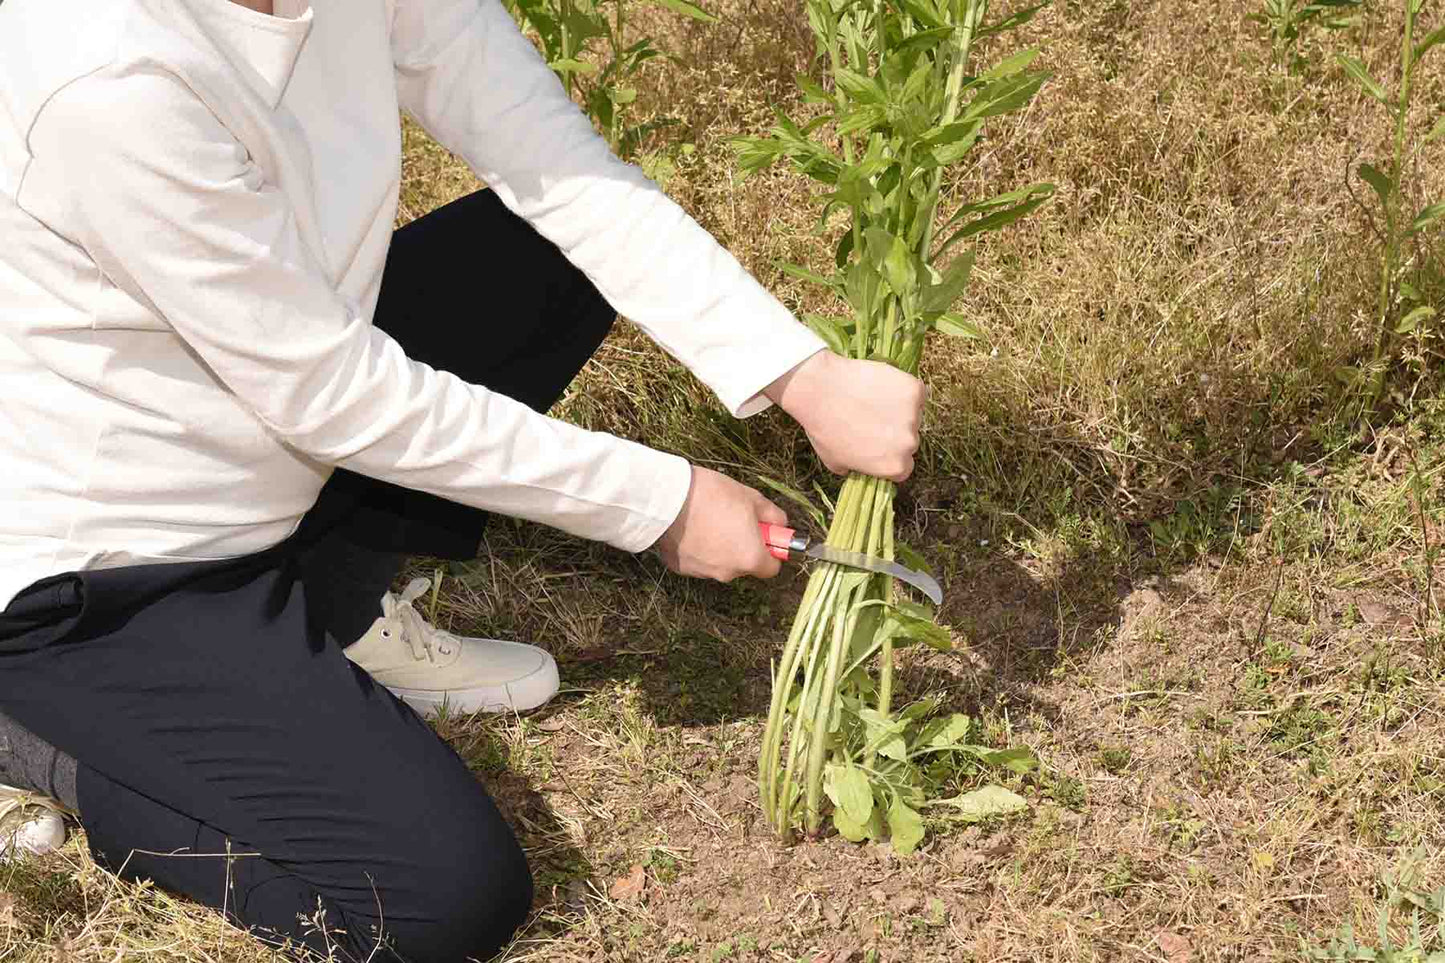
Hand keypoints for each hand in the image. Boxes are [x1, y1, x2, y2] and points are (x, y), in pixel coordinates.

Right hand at [654, 466, 787, 581]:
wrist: (666, 499)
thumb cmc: (711, 496)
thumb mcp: (751, 498)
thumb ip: (773, 516)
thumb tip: (780, 525)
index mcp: (750, 558)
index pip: (771, 568)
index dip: (771, 550)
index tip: (764, 535)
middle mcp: (727, 573)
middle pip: (744, 565)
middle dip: (743, 546)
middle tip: (734, 520)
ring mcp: (702, 573)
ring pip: (720, 563)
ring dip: (720, 547)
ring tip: (708, 520)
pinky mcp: (681, 568)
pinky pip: (698, 560)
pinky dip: (698, 548)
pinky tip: (691, 527)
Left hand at [765, 350, 924, 481]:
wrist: (820, 390)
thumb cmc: (823, 428)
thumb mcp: (835, 462)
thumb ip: (857, 468)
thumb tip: (863, 467)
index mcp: (894, 466)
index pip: (904, 467)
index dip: (891, 455)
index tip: (880, 444)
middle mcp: (908, 444)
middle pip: (909, 440)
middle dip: (895, 432)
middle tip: (873, 419)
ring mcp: (914, 416)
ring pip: (913, 414)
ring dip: (899, 409)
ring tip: (872, 401)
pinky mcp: (914, 390)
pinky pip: (914, 392)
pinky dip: (902, 388)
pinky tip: (881, 387)